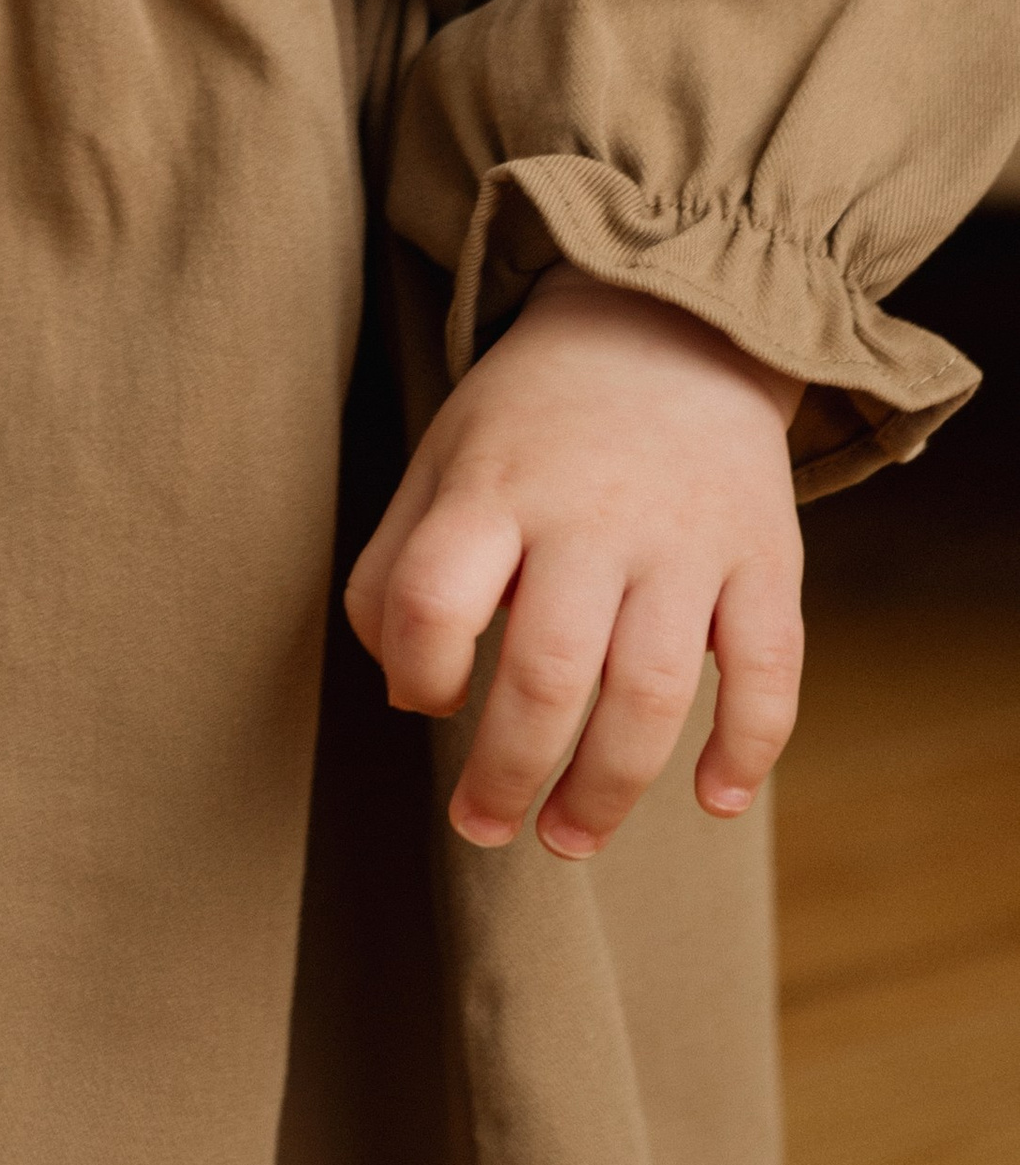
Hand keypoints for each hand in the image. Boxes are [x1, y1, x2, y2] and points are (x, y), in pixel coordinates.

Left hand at [344, 267, 805, 859]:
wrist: (668, 327)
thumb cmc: (530, 425)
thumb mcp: (439, 463)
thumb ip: (395, 573)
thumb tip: (411, 701)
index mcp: (493, 487)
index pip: (432, 598)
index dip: (418, 671)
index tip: (427, 699)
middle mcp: (589, 515)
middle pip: (546, 674)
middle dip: (509, 775)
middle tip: (486, 828)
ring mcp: (685, 540)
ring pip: (651, 694)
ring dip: (608, 789)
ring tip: (569, 837)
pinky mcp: (765, 557)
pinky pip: (769, 672)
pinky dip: (747, 749)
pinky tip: (712, 800)